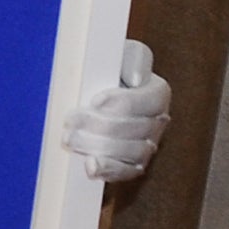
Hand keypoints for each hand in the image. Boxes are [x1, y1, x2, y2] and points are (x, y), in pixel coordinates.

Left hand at [66, 39, 169, 184]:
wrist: (94, 92)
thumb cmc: (107, 71)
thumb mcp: (120, 56)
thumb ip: (133, 59)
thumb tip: (136, 78)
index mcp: (158, 93)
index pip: (145, 101)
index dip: (120, 102)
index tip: (94, 100)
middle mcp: (159, 121)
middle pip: (133, 129)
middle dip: (98, 125)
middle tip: (69, 120)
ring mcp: (148, 145)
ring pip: (129, 151)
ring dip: (96, 146)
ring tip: (69, 138)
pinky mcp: (134, 164)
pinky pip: (126, 172)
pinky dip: (108, 170)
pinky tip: (90, 165)